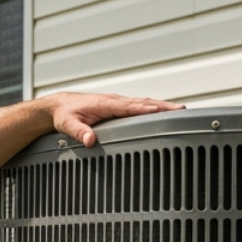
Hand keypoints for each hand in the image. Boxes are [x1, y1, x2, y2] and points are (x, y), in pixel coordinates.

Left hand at [47, 92, 183, 147]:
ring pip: (143, 103)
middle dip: (163, 106)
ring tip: (180, 111)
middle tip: (182, 110)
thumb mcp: (67, 124)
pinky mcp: (117, 107)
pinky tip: (162, 113)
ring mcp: (117, 103)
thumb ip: (78, 132)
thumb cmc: (64, 114)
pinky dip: (152, 108)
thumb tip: (90, 140)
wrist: (59, 106)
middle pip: (144, 103)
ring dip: (161, 106)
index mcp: (107, 104)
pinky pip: (138, 106)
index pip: (132, 107)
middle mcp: (115, 101)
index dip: (148, 109)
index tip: (164, 111)